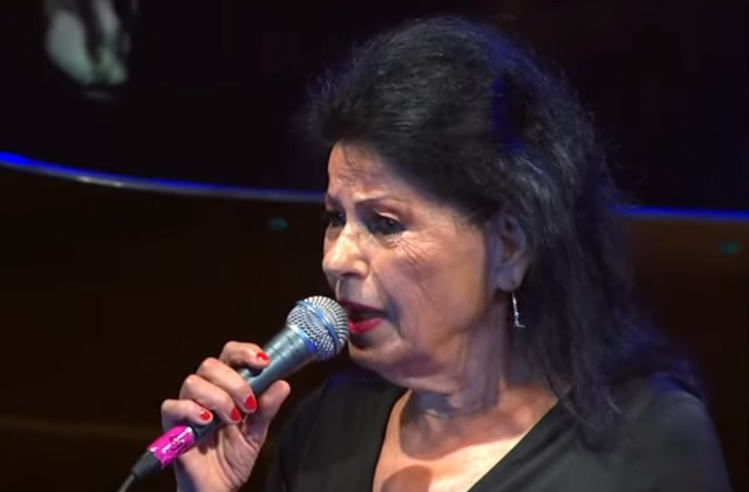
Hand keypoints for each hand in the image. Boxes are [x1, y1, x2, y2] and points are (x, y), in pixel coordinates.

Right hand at [160, 342, 290, 491]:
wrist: (218, 488)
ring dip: (218, 398)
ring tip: (232, 419)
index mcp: (225, 388)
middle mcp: (205, 393)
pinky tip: (208, 422)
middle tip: (248, 405)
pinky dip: (192, 410)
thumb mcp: (257, 432)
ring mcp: (187, 408)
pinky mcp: (172, 426)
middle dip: (234, 381)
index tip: (263, 362)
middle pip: (210, 364)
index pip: (230, 354)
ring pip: (193, 382)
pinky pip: (172, 406)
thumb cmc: (233, 458)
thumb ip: (267, 407)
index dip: (244, 352)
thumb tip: (282, 383)